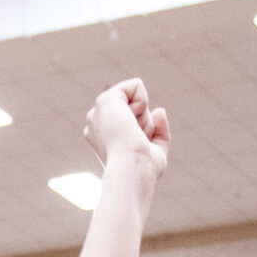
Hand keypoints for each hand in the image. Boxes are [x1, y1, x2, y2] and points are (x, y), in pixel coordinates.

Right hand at [80, 80, 169, 208]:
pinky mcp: (105, 100)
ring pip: (135, 99)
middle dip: (143, 123)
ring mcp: (97, 112)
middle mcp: (96, 125)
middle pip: (134, 110)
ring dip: (143, 117)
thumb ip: (159, 131)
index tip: (138, 147)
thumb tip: (159, 110)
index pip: (131, 122)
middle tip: (136, 141)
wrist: (132, 170)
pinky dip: (143, 102)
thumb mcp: (155, 152)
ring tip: (133, 133)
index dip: (143, 132)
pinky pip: (135, 86)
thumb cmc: (143, 170)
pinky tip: (132, 120)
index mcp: (103, 138)